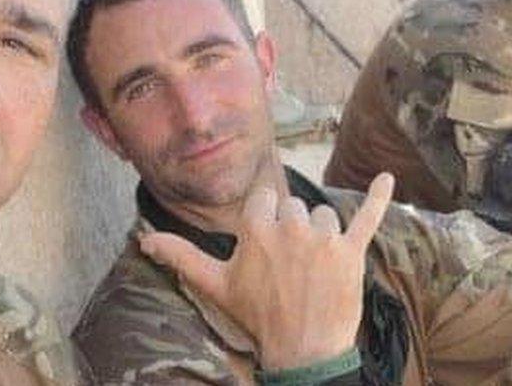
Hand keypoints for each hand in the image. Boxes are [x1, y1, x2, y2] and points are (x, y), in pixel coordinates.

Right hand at [139, 173, 393, 369]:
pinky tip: (388, 179)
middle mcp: (291, 227)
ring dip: (320, 234)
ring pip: (323, 215)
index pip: (263, 201)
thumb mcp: (214, 285)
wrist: (303, 351)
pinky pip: (368, 216)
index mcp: (256, 230)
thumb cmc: (256, 316)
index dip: (264, 222)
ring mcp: (324, 239)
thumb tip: (143, 238)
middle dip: (291, 230)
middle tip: (289, 266)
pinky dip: (379, 197)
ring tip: (314, 267)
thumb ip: (180, 256)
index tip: (266, 244)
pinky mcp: (352, 252)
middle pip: (293, 208)